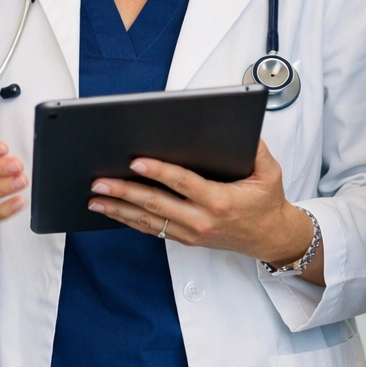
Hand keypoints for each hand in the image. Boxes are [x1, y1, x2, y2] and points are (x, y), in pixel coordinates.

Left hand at [88, 139, 320, 278]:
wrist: (271, 238)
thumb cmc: (267, 201)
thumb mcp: (270, 171)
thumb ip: (256, 148)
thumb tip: (238, 126)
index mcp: (220, 201)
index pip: (183, 183)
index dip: (159, 172)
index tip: (136, 161)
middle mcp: (202, 221)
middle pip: (157, 204)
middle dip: (125, 191)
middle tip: (100, 181)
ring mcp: (192, 233)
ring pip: (149, 221)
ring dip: (119, 209)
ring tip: (95, 197)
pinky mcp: (186, 239)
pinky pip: (153, 230)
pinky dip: (129, 220)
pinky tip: (111, 210)